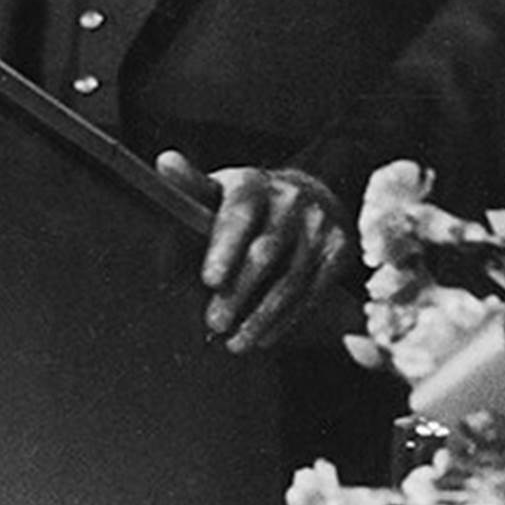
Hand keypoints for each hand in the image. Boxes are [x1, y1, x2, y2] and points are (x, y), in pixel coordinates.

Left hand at [156, 151, 355, 353]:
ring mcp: (319, 226)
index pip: (239, 214)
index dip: (225, 247)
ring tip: (235, 342)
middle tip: (214, 322)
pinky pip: (312, 291)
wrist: (313, 195)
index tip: (209, 280)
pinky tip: (265, 337)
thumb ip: (190, 185)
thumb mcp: (221, 187)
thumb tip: (164, 162)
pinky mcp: (339, 251)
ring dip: (262, 316)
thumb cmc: (250, 200)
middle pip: (265, 252)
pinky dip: (287, 319)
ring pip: (291, 279)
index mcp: (254, 184)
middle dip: (239, 292)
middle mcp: (291, 201)